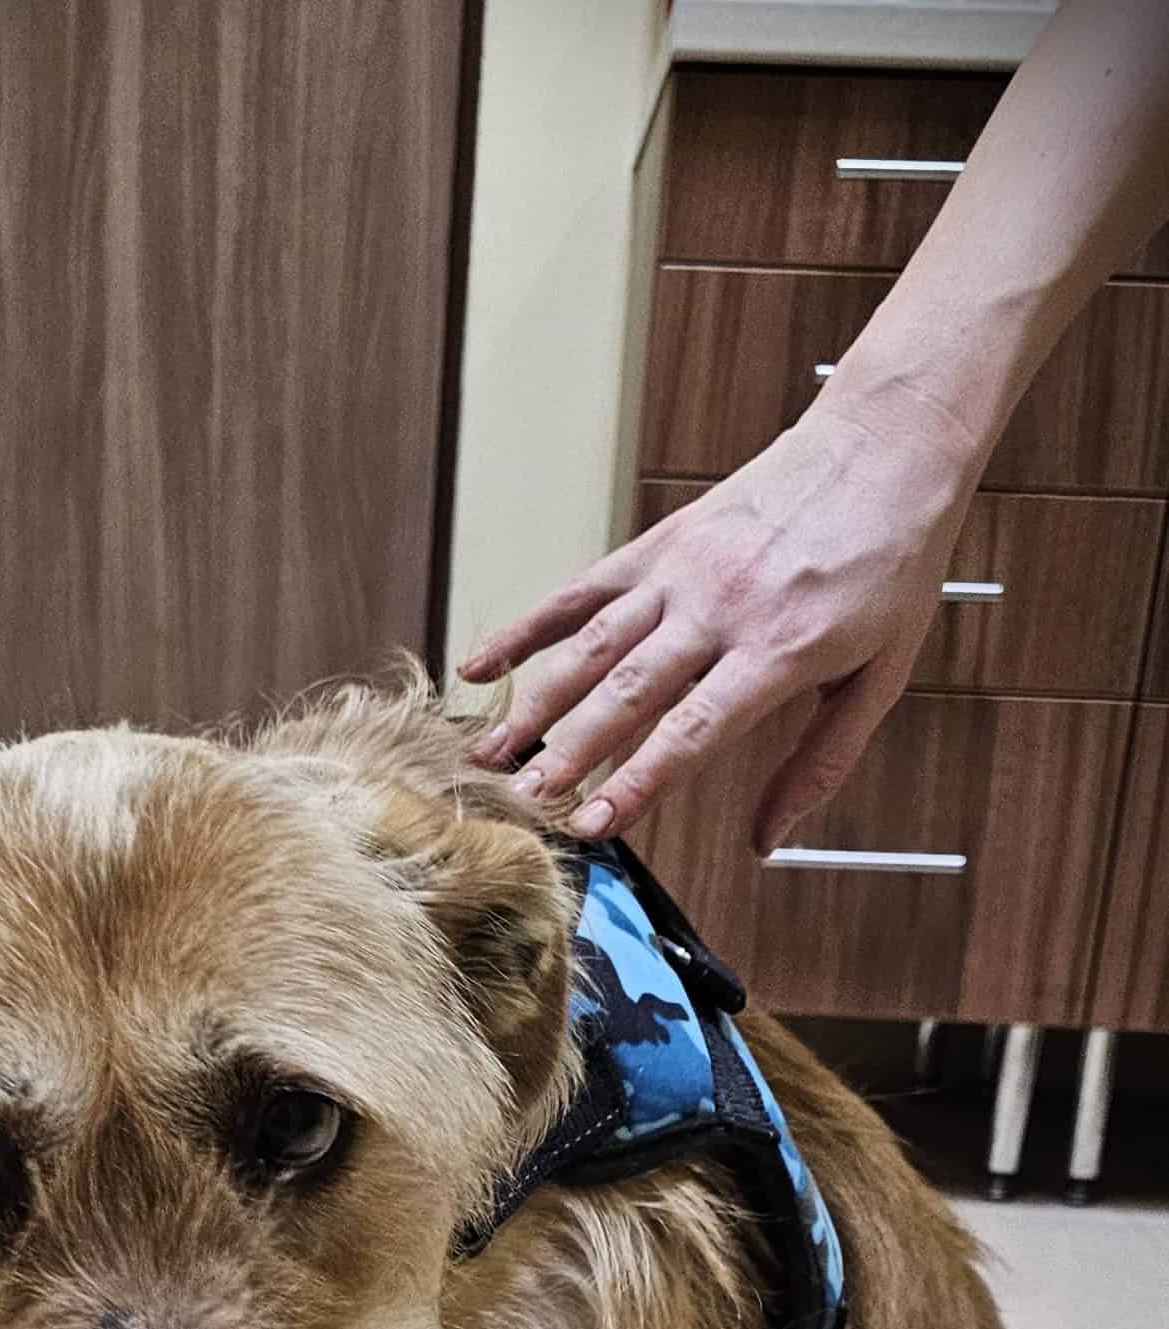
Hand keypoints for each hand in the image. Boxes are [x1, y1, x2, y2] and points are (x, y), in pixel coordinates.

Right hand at [460, 390, 976, 851]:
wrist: (888, 444)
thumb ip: (821, 762)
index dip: (638, 781)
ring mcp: (682, 571)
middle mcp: (720, 609)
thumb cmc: (889, 563)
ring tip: (489, 752)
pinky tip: (483, 666)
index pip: (692, 730)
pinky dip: (528, 628)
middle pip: (627, 692)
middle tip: (523, 802)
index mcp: (779, 649)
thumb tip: (768, 839)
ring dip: (535, 703)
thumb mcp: (881, 675)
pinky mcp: (660, 544)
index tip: (595, 825)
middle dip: (569, 753)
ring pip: (592, 647)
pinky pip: (582, 591)